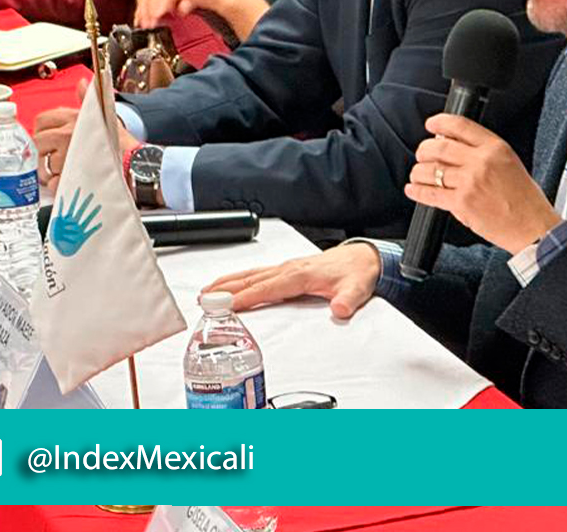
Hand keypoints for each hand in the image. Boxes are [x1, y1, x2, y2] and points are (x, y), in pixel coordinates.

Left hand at [31, 77, 137, 188]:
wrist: (137, 165)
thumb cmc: (123, 144)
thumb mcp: (106, 115)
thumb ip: (88, 100)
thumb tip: (82, 82)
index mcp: (73, 118)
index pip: (42, 121)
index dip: (43, 132)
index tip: (49, 140)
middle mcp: (66, 135)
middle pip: (38, 144)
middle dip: (43, 154)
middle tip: (56, 160)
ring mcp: (66, 156)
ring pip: (42, 166)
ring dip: (50, 172)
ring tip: (65, 173)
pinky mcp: (69, 177)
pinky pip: (53, 183)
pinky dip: (60, 187)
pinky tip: (71, 184)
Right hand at [203, 242, 380, 317]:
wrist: (364, 258)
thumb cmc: (357, 273)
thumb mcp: (356, 289)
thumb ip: (348, 300)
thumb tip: (340, 309)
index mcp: (300, 275)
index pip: (267, 288)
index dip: (246, 297)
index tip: (226, 306)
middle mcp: (289, 269)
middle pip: (251, 279)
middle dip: (225, 289)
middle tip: (203, 301)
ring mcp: (286, 267)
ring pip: (250, 274)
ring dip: (227, 282)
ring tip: (205, 293)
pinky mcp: (287, 269)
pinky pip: (257, 273)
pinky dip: (238, 278)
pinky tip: (228, 284)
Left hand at [405, 113, 559, 253]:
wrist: (533, 226)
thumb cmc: (525, 199)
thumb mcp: (510, 163)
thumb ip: (484, 153)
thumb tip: (453, 148)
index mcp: (496, 147)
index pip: (461, 126)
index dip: (440, 122)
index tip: (431, 125)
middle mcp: (481, 161)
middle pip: (439, 146)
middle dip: (424, 150)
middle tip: (422, 154)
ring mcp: (470, 182)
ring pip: (431, 170)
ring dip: (418, 172)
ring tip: (417, 174)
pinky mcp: (462, 203)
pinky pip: (431, 193)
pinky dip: (417, 191)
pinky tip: (414, 189)